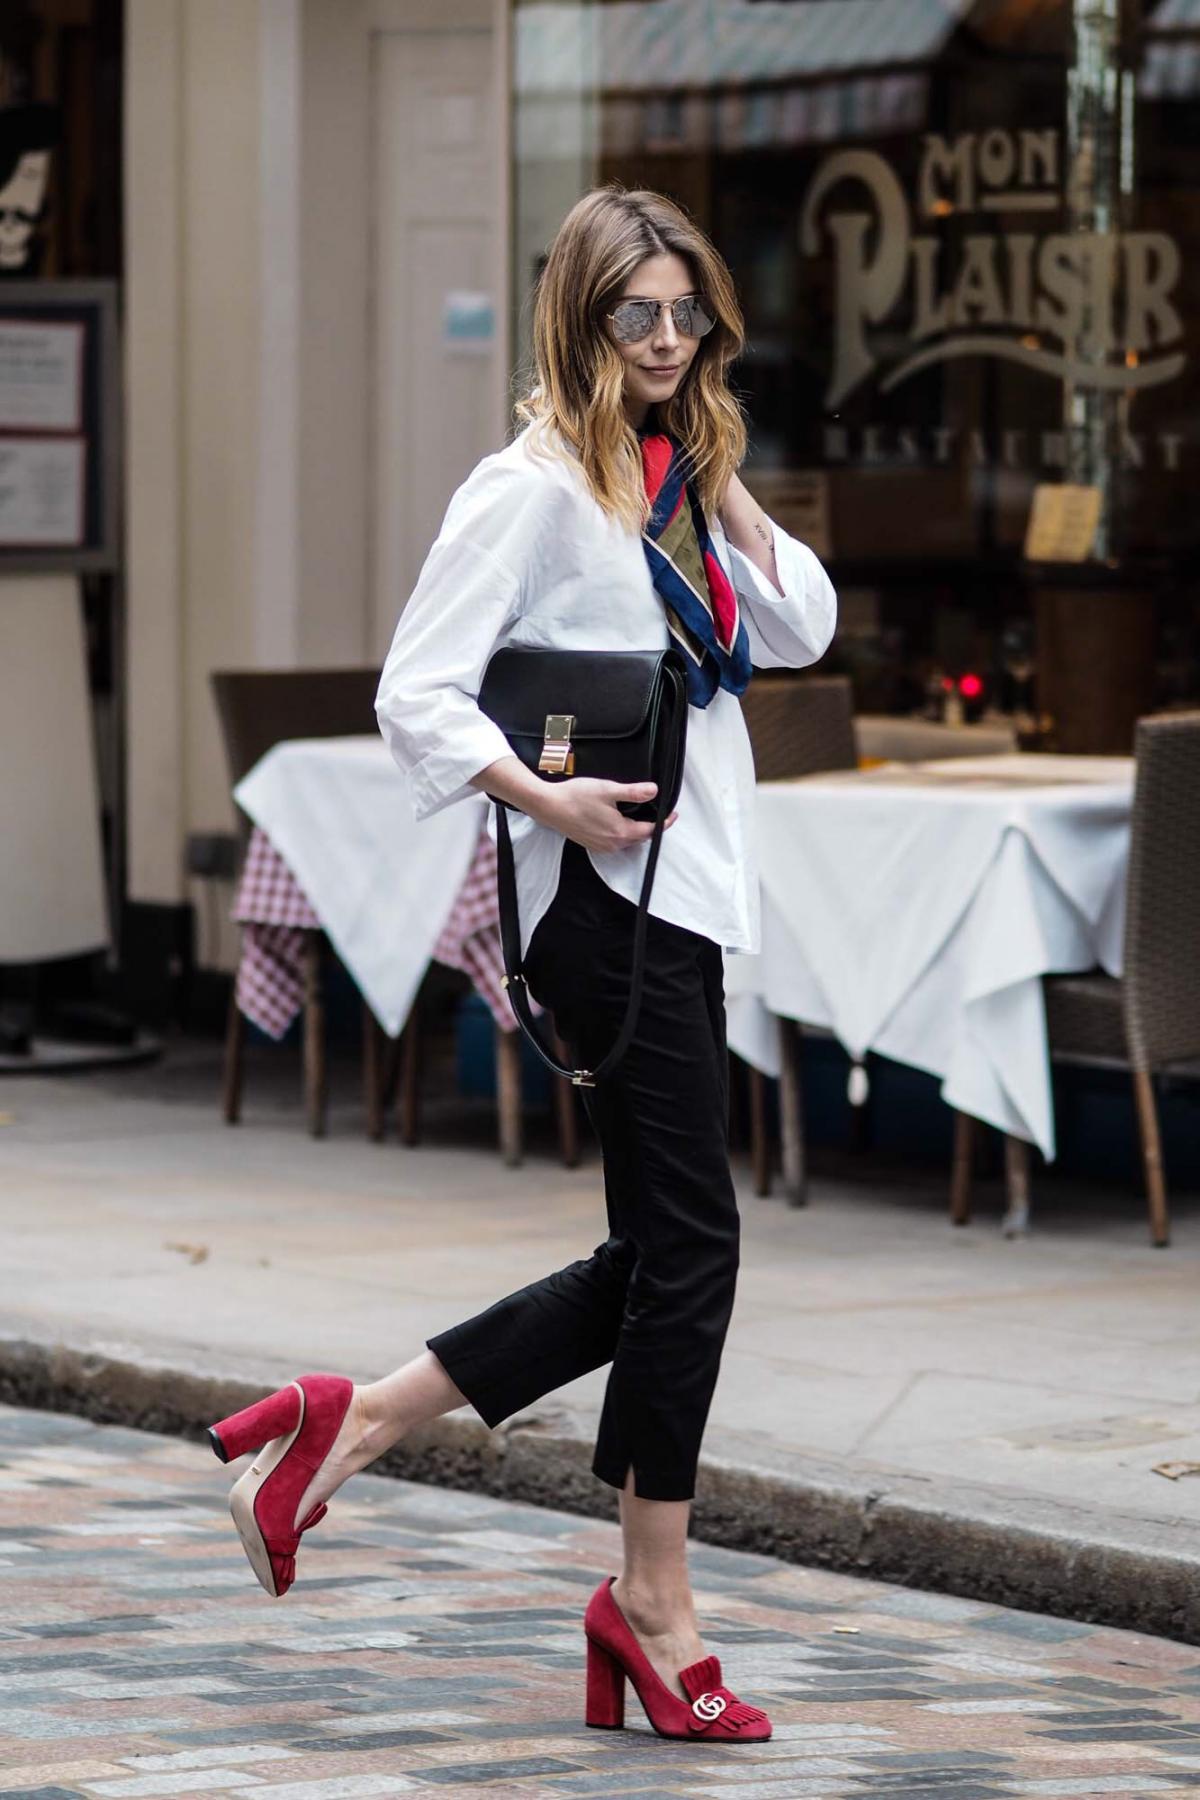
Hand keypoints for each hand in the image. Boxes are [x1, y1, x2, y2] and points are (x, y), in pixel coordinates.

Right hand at [536, 777, 677, 852]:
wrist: (548, 806)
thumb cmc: (575, 797)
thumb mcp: (608, 789)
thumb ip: (633, 792)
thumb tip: (654, 791)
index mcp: (621, 832)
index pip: (651, 831)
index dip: (664, 822)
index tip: (672, 814)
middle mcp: (613, 844)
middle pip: (640, 837)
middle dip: (651, 826)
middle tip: (659, 812)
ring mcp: (602, 846)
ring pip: (627, 840)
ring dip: (636, 830)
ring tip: (640, 815)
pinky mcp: (592, 844)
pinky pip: (615, 842)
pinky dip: (622, 833)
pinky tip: (618, 820)